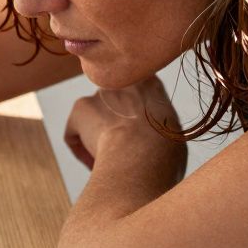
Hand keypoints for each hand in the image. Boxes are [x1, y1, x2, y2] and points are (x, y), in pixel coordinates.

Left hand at [63, 75, 186, 174]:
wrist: (143, 152)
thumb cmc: (165, 152)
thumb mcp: (173, 134)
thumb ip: (158, 128)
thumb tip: (153, 142)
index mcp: (150, 84)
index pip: (138, 96)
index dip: (136, 120)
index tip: (138, 138)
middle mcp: (122, 82)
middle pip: (114, 106)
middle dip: (116, 126)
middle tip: (122, 150)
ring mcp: (100, 93)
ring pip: (94, 120)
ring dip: (99, 138)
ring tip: (109, 161)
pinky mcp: (81, 107)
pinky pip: (75, 133)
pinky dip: (81, 150)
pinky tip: (94, 165)